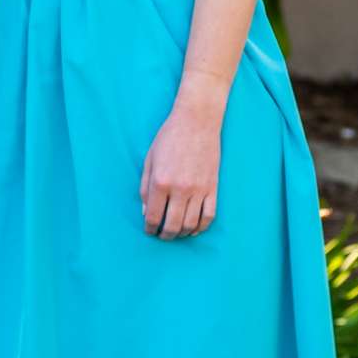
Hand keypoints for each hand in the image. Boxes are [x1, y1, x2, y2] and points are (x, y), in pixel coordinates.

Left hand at [139, 98, 220, 238]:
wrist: (197, 121)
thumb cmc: (169, 137)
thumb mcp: (150, 160)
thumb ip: (145, 188)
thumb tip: (146, 212)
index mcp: (161, 181)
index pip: (154, 216)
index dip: (150, 228)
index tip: (149, 230)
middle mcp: (180, 189)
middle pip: (172, 225)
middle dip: (165, 235)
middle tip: (161, 235)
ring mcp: (199, 190)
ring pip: (190, 224)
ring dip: (181, 233)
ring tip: (175, 233)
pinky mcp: (213, 188)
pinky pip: (209, 216)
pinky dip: (201, 228)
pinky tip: (193, 229)